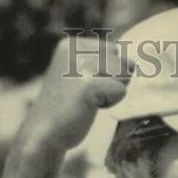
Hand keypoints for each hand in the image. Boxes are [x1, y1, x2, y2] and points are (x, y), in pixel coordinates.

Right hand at [23, 35, 131, 151]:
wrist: (44, 133)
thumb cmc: (68, 107)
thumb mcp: (83, 75)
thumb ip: (108, 63)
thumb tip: (132, 64)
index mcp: (71, 44)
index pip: (113, 51)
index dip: (105, 73)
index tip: (81, 85)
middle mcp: (75, 49)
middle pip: (120, 62)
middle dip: (110, 83)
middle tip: (84, 96)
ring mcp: (81, 66)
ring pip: (124, 75)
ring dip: (110, 93)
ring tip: (86, 101)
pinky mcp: (89, 84)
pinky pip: (121, 91)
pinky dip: (110, 103)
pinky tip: (89, 108)